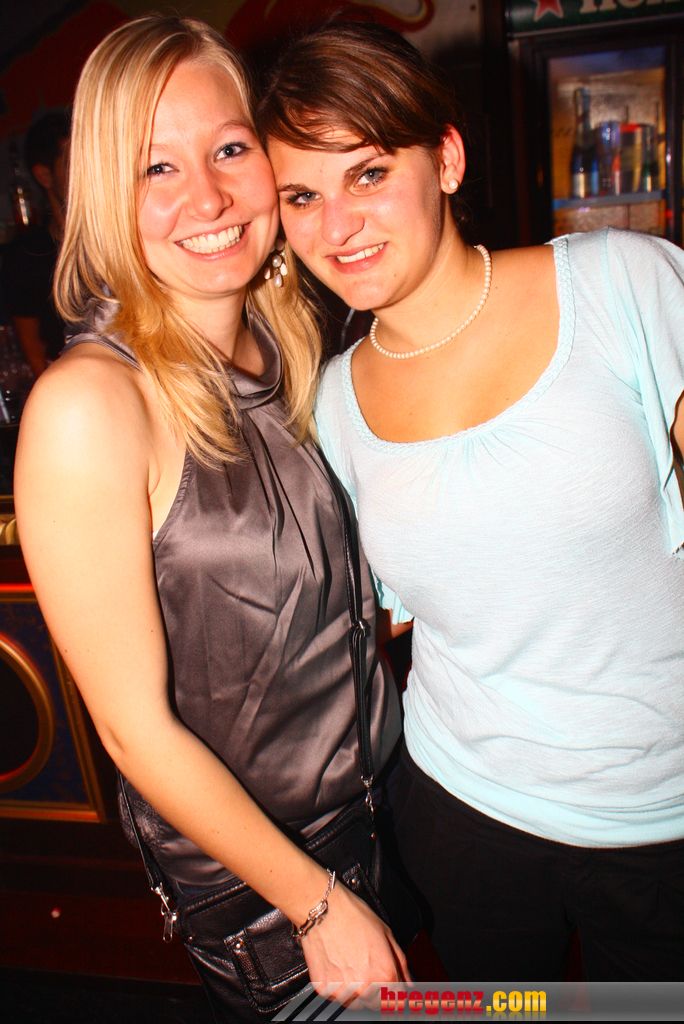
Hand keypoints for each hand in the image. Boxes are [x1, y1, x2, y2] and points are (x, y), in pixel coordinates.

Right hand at [300, 880, 410, 1007]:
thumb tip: (409, 983)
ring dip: (357, 993)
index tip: (391, 988)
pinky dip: (338, 987)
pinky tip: (338, 966)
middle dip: (377, 993)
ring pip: (357, 1004)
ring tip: (351, 967)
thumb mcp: (387, 934)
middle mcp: (365, 987)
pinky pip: (336, 998)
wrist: (324, 911)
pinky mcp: (325, 989)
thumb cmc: (354, 917)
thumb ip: (401, 964)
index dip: (396, 992)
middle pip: (377, 1005)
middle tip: (368, 970)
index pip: (397, 1000)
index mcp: (385, 974)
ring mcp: (344, 990)